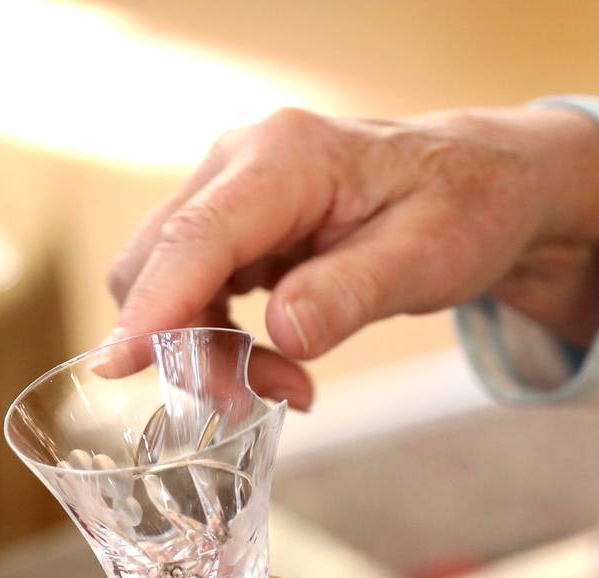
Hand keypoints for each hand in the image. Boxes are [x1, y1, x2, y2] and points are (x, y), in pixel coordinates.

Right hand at [109, 104, 598, 405]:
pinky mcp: (233, 227)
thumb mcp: (428, 258)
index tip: (119, 366)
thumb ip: (352, 293)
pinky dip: (222, 342)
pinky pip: (193, 292)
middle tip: (268, 399)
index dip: (155, 305)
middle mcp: (240, 163)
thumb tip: (284, 334)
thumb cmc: (463, 208)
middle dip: (190, 346)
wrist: (479, 185)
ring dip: (210, 352)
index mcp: (286, 158)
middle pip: (160, 263)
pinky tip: (282, 365)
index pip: (197, 235)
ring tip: (291, 387)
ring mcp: (229, 192)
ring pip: (167, 285)